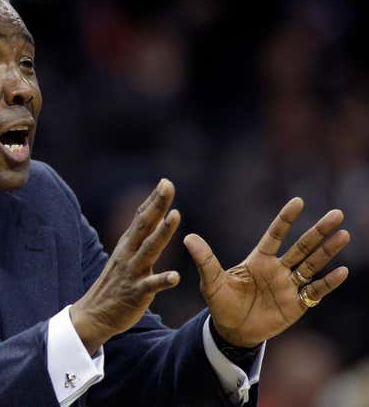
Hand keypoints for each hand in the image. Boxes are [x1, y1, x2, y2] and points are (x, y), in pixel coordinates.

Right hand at [70, 179, 180, 354]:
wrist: (94, 315)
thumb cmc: (114, 284)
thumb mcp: (125, 256)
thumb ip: (138, 238)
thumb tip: (150, 217)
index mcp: (128, 245)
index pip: (141, 217)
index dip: (153, 200)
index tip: (166, 181)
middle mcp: (129, 254)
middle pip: (145, 225)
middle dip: (157, 205)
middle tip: (168, 186)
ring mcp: (132, 272)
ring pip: (149, 249)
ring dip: (163, 232)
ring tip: (176, 215)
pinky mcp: (136, 292)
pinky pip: (150, 285)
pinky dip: (162, 280)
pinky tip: (175, 276)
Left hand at [184, 197, 349, 347]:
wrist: (232, 331)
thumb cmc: (221, 303)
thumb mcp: (211, 281)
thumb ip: (205, 260)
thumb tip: (188, 237)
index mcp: (258, 260)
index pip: (275, 235)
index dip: (286, 219)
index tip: (298, 201)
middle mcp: (277, 269)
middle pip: (301, 246)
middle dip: (318, 231)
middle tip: (336, 214)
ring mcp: (289, 286)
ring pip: (312, 264)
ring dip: (328, 251)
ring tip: (343, 235)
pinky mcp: (297, 304)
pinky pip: (315, 291)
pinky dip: (328, 282)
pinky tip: (342, 271)